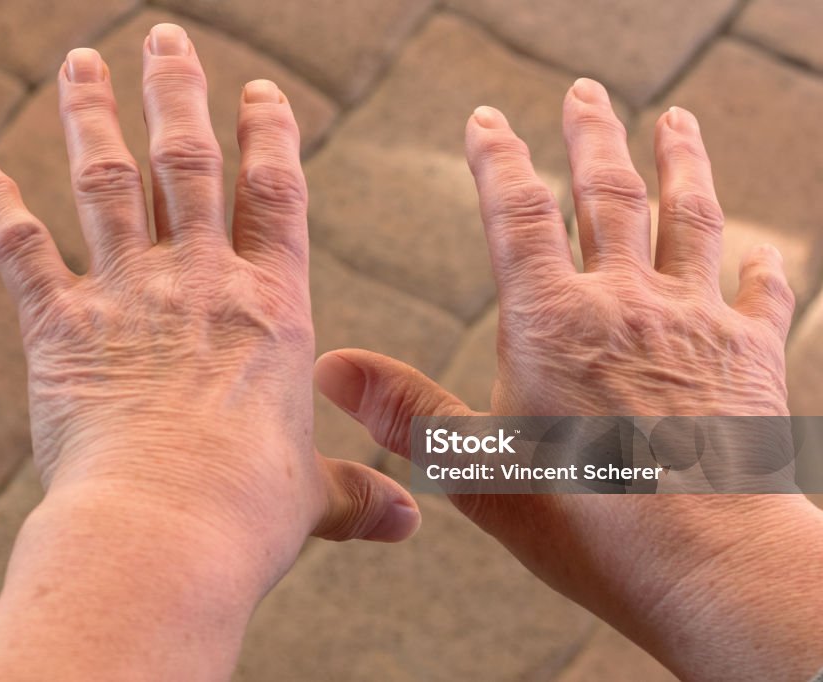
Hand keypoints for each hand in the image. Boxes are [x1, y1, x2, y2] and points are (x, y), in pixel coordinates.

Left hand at [0, 24, 418, 678]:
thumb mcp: (314, 498)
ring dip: (91, 113)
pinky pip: (19, 246)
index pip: (276, 194)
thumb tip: (410, 523)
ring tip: (82, 61)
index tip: (260, 93)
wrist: (165, 531)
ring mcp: (127, 294)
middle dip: (178, 92)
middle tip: (166, 37)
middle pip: (190, 161)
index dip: (269, 135)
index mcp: (272, 307)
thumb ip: (358, 494)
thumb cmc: (248, 513)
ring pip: (108, 179)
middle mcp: (201, 281)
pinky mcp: (59, 326)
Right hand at [315, 78, 822, 679]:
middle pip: (609, 194)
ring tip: (679, 122)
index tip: (488, 120)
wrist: (708, 560)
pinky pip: (761, 295)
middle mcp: (625, 303)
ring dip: (683, 164)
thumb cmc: (587, 521)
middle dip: (593, 135)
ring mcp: (694, 321)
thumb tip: (330, 367)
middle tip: (585, 92)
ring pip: (690, 219)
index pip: (517, 214)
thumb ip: (406, 409)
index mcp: (551, 322)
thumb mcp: (477, 467)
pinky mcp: (750, 355)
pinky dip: (762, 268)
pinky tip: (763, 253)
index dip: (499, 158)